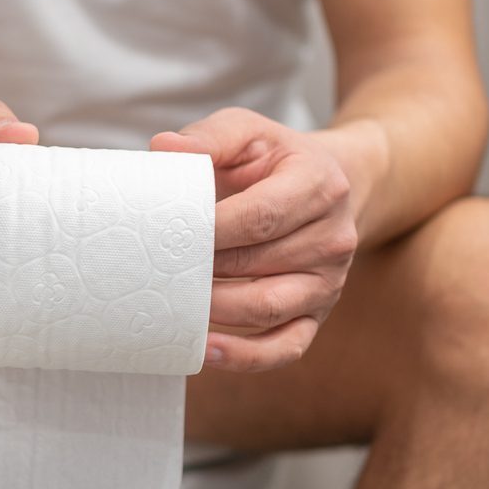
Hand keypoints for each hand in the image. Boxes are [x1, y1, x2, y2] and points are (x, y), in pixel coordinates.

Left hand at [151, 109, 371, 371]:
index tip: (167, 234)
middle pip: (258, 263)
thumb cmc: (277, 160)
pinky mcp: (317, 315)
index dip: (211, 229)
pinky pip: (285, 347)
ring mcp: (329, 283)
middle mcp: (334, 238)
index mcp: (320, 185)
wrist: (333, 186)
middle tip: (154, 270)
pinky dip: (245, 357)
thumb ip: (209, 138)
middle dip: (202, 269)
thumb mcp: (249, 132)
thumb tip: (163, 150)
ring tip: (170, 303)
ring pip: (268, 308)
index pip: (261, 215)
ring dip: (215, 309)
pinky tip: (204, 351)